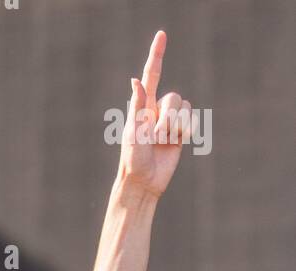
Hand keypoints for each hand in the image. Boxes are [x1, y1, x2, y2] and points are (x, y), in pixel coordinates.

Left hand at [119, 31, 191, 200]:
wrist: (144, 181)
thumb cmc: (133, 158)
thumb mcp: (134, 131)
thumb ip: (138, 106)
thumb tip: (136, 80)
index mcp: (143, 106)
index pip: (151, 74)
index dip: (157, 55)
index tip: (162, 35)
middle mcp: (156, 109)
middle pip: (173, 97)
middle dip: (168, 118)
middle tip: (155, 137)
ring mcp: (169, 120)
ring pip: (184, 107)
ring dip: (175, 126)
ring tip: (163, 141)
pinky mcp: (180, 132)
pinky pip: (190, 119)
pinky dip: (185, 131)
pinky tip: (175, 143)